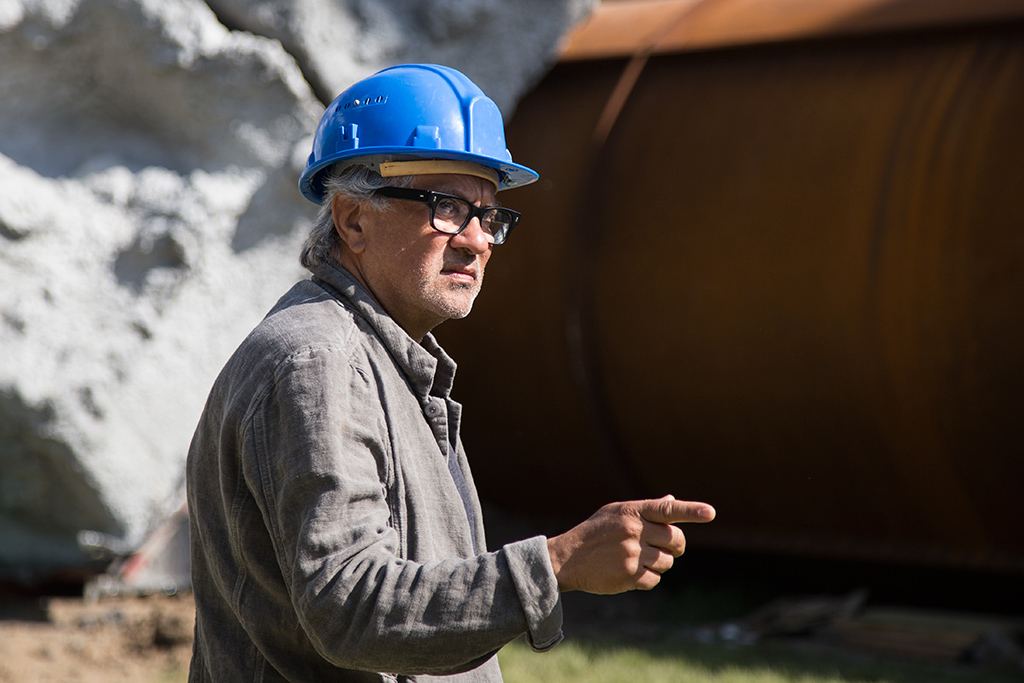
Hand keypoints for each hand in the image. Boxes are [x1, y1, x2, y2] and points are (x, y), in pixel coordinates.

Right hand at [546, 495, 714, 593]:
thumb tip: (671, 500)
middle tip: (666, 548)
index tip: (710, 512)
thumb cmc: (594, 532)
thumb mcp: (616, 513)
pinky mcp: (629, 574)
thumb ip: (645, 509)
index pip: (668, 509)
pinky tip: (631, 573)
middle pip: (675, 539)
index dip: (691, 510)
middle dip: (675, 546)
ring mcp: (632, 553)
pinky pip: (655, 579)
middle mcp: (634, 530)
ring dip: (659, 564)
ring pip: (667, 562)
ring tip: (638, 560)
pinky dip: (648, 579)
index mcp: (632, 511)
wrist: (567, 558)